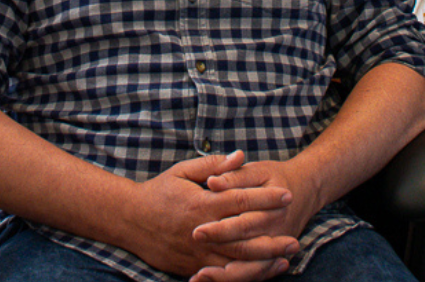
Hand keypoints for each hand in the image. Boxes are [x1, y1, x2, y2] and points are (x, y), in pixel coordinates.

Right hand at [122, 151, 297, 279]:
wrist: (129, 220)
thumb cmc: (159, 192)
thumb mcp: (182, 171)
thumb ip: (213, 164)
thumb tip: (240, 156)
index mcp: (201, 204)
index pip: (240, 201)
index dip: (265, 198)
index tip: (286, 194)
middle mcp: (202, 231)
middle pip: (244, 237)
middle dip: (272, 237)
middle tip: (295, 235)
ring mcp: (198, 253)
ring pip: (237, 262)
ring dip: (264, 261)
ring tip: (286, 257)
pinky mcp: (193, 268)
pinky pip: (224, 276)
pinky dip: (245, 275)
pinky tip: (262, 271)